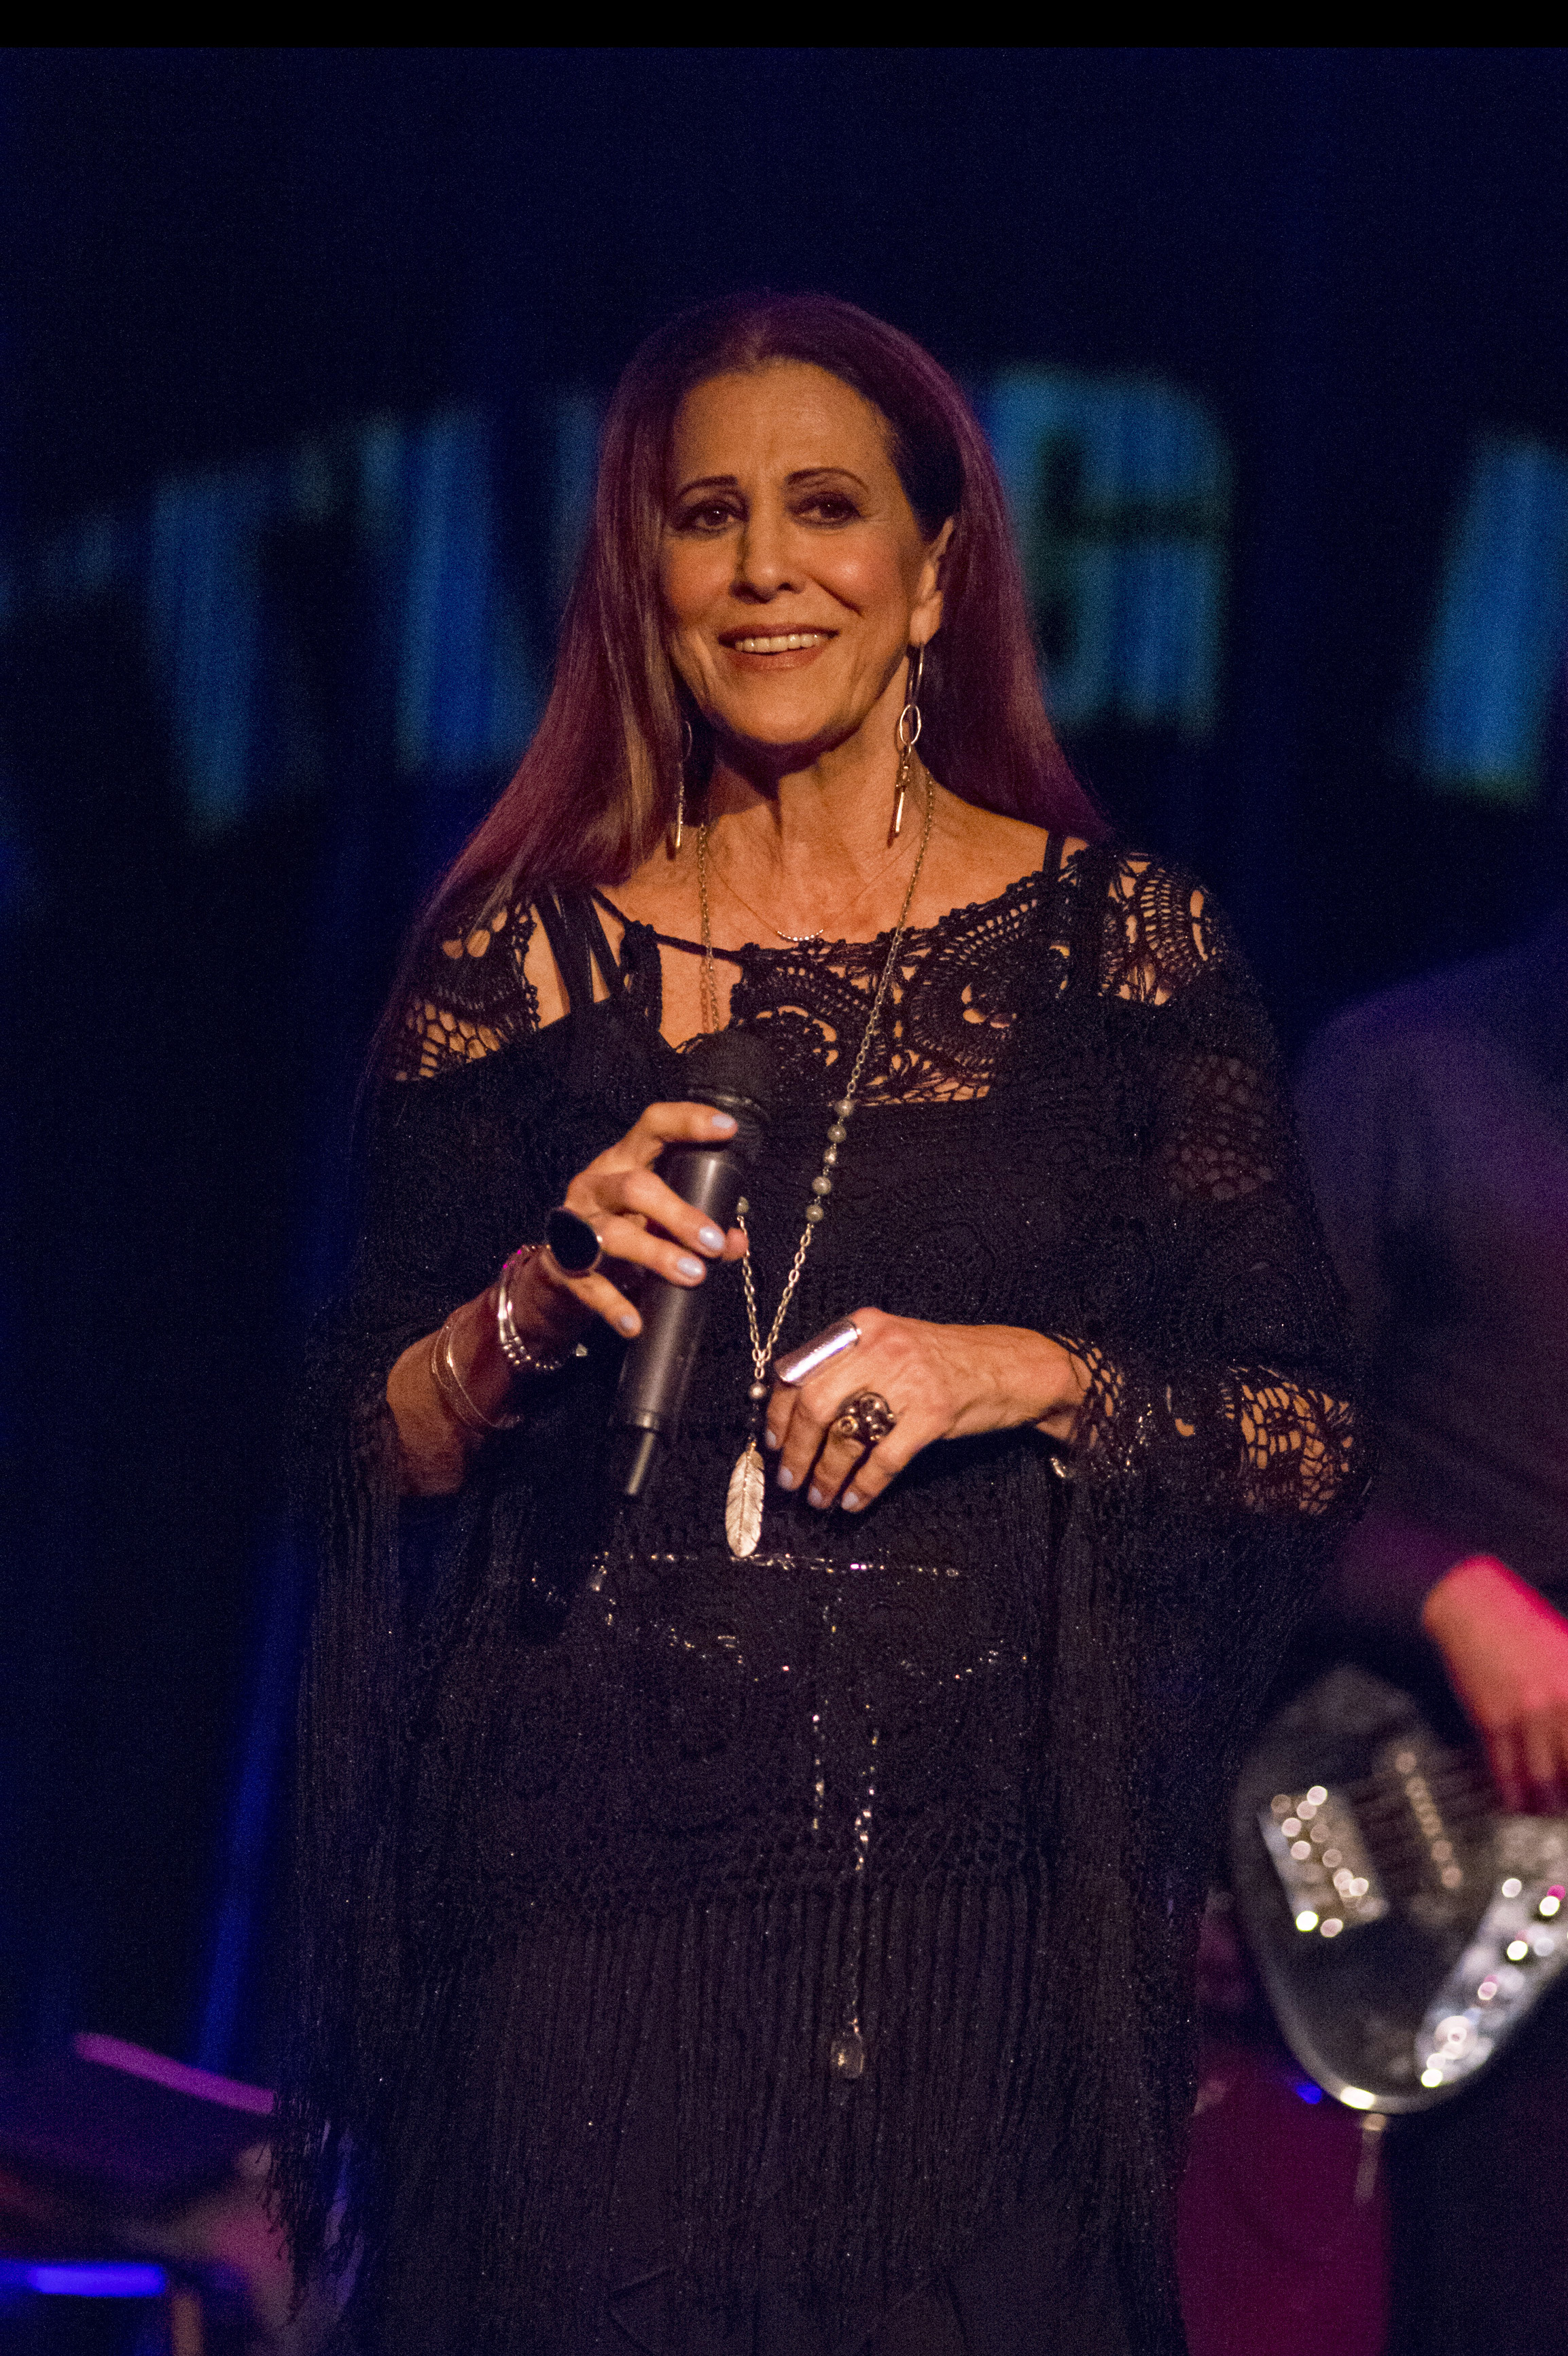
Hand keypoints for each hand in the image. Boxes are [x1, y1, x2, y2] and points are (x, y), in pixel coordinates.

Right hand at [388, 1099, 745, 1495]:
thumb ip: (703, 1222)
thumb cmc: (627, 1228)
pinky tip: (635, 1323)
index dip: (688, 1122)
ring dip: (657, 1255)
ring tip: (693, 1275)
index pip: (653, 1126)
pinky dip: (614, 1306)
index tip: (727, 1129)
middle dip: (679, 1214)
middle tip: (714, 1242)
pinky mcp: (565, 1265)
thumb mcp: (662, 1218)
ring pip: (614, 1235)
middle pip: (635, 1187)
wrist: (566, 1268)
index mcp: (624, 1160)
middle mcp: (597, 1184)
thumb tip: (736, 1241)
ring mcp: (577, 1224)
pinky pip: (591, 1286)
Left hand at [765, 1310, 1087, 1512]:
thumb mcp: (893, 1345)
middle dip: (796, 1449)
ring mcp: (909, 1380)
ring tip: (819, 1497)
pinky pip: (884, 1458)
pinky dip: (864, 1485)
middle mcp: (882, 1348)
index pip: (801, 1369)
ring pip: (847, 1435)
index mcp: (863, 1327)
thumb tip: (795, 1411)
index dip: (779, 1412)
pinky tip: (854, 1501)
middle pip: (816, 1403)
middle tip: (789, 1479)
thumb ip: (848, 1366)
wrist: (1013, 1365)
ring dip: (825, 1474)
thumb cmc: (948, 1360)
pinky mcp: (933, 1413)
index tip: (773, 1440)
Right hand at [1421, 1554, 1567, 1813]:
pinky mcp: (1490, 1719)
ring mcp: (1522, 1714)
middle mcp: (1554, 1703)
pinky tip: (1518, 1803)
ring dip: (1549, 1804)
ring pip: (1542, 1777)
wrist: (1472, 1608)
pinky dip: (1512, 1794)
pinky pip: (1504, 1769)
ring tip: (1552, 1811)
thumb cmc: (1525, 1626)